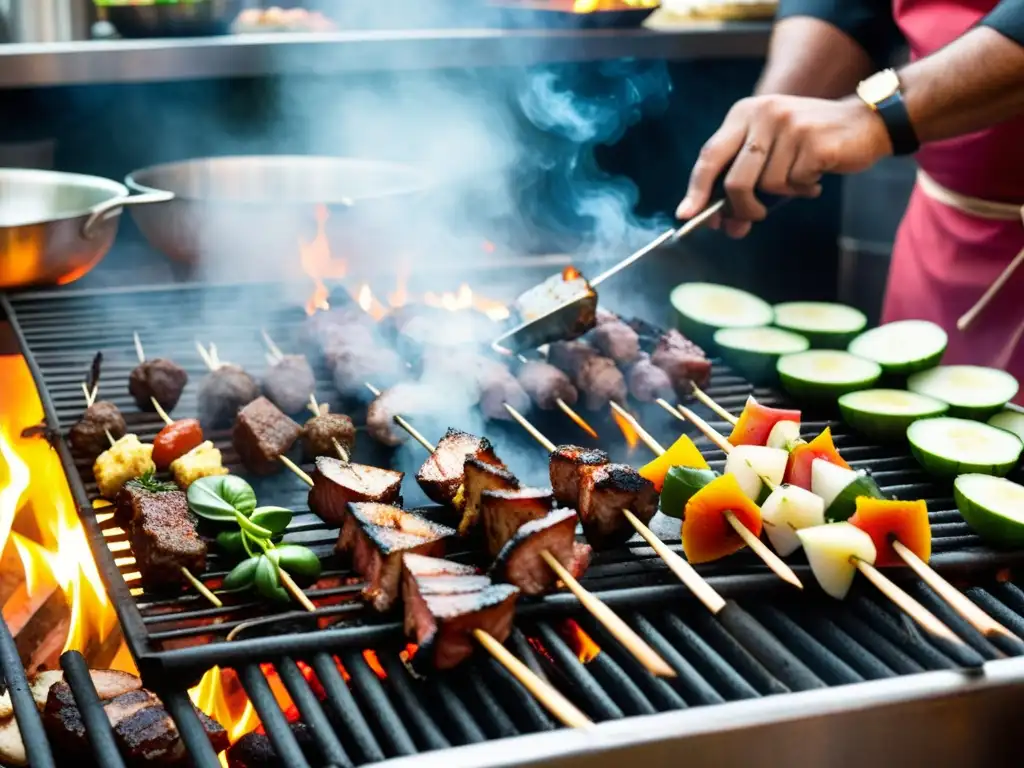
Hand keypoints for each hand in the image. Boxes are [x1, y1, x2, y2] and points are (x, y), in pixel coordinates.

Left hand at [676, 95, 892, 237]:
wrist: (867, 122)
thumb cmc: (811, 142)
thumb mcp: (771, 150)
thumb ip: (744, 180)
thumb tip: (725, 224)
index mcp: (744, 113)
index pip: (709, 156)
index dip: (696, 189)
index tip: (686, 215)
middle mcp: (763, 114)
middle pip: (735, 180)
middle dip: (740, 209)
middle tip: (752, 219)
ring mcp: (788, 126)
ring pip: (767, 187)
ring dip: (782, 194)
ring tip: (800, 179)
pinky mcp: (813, 141)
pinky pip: (794, 185)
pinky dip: (803, 189)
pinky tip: (815, 175)